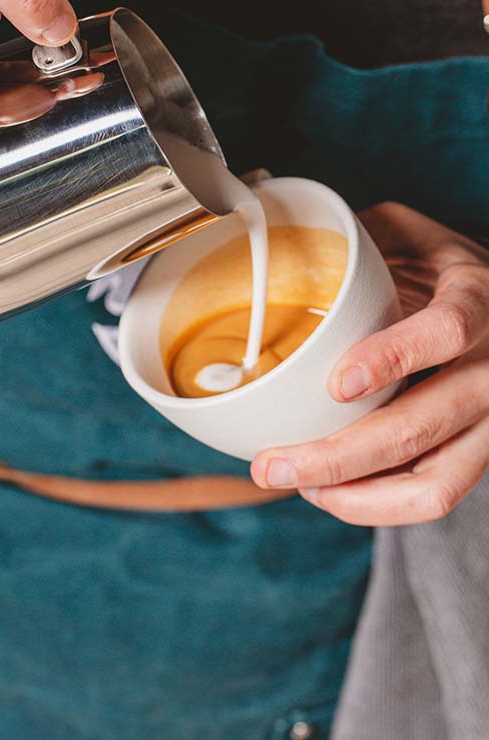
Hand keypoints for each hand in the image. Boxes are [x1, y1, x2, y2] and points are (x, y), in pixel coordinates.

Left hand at [251, 202, 488, 525]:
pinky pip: (435, 497)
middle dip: (337, 456)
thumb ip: (360, 236)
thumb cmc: (448, 271)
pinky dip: (379, 506)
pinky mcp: (481, 454)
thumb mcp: (414, 233)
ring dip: (355, 496)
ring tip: (294, 486)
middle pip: (421, 427)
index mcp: (476, 300)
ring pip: (433, 484)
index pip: (447, 332)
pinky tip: (330, 493)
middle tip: (271, 465)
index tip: (337, 382)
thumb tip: (281, 246)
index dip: (393, 358)